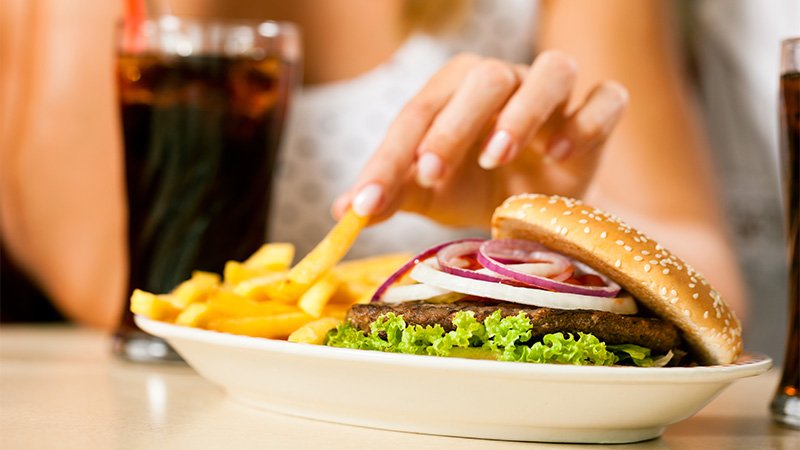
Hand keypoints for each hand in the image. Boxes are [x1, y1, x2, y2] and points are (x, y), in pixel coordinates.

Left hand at [333, 51, 627, 227]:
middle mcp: (504, 81)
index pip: (417, 115)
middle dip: (454, 125)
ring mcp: (555, 93)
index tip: (366, 202)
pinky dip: (587, 121)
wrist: (536, 201)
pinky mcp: (598, 113)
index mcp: (454, 92)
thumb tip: (341, 214)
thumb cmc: (475, 185)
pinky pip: (606, 99)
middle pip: (483, 80)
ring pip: (551, 71)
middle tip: (432, 173)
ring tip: (497, 156)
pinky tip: (560, 154)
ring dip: (524, 110)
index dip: (389, 158)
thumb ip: (393, 194)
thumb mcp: (430, 193)